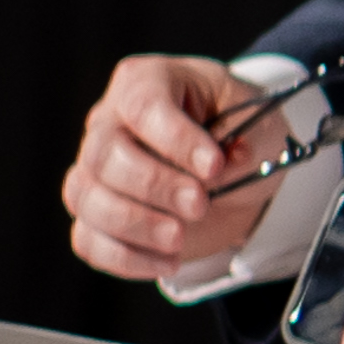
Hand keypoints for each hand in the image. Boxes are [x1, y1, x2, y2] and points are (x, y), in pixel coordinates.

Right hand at [64, 53, 289, 282]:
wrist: (236, 171)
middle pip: (106, 154)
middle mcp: (109, 121)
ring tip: (180, 237)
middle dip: (155, 186)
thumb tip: (228, 165)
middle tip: (199, 204)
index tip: (214, 166)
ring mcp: (95, 169)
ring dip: (135, 224)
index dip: (175, 139)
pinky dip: (124, 257)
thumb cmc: (239, 131)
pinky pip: (88, 239)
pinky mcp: (97, 214)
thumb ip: (245, 142)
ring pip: (86, 197)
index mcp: (146, 82)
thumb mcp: (257, 123)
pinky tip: (166, 262)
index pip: (143, 105)